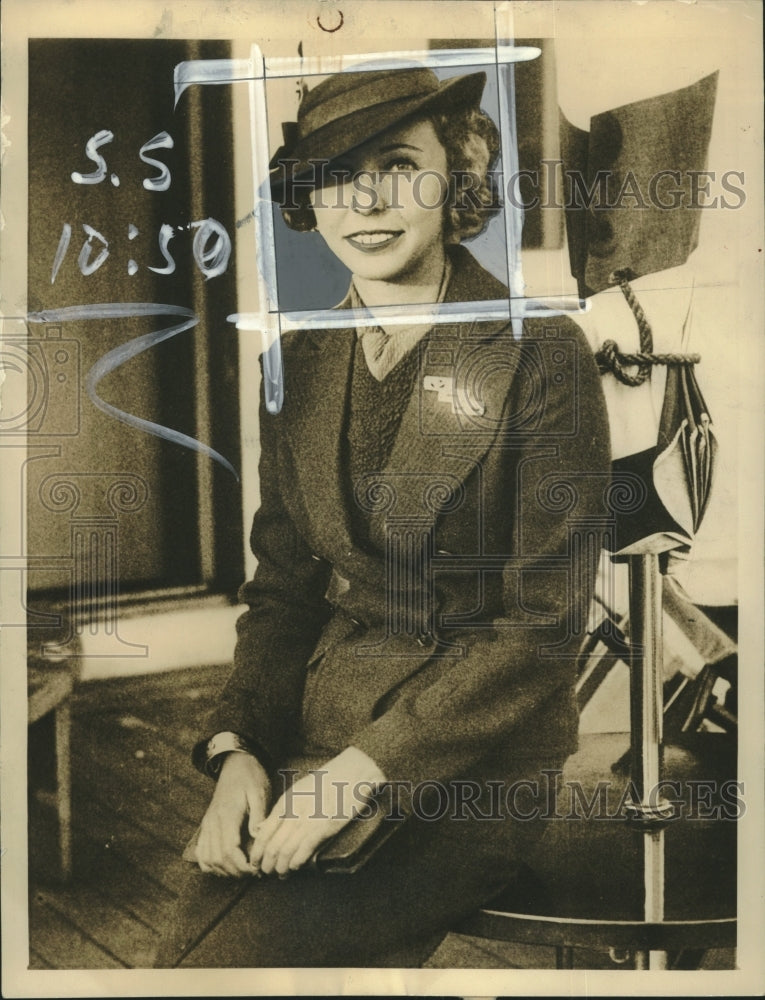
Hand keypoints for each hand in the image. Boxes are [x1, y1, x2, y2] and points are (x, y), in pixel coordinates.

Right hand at [195, 752, 271, 877]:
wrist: (236, 762)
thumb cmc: (250, 776)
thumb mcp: (259, 791)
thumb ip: (258, 814)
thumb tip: (257, 836)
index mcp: (227, 814)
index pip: (229, 849)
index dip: (242, 865)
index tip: (256, 869)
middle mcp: (213, 822)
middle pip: (217, 858)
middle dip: (235, 871)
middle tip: (253, 872)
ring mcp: (207, 824)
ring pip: (207, 858)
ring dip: (223, 871)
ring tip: (241, 871)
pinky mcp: (206, 825)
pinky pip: (201, 852)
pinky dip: (210, 865)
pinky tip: (224, 866)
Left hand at [249, 746, 385, 875]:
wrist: (350, 773)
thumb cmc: (325, 782)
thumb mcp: (298, 791)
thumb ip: (282, 811)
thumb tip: (263, 828)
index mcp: (286, 802)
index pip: (264, 833)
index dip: (257, 852)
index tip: (255, 862)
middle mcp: (294, 812)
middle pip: (273, 846)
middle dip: (267, 864)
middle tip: (265, 872)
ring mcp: (309, 820)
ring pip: (286, 851)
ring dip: (281, 867)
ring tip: (280, 874)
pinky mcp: (326, 827)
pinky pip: (305, 849)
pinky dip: (297, 862)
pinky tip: (295, 867)